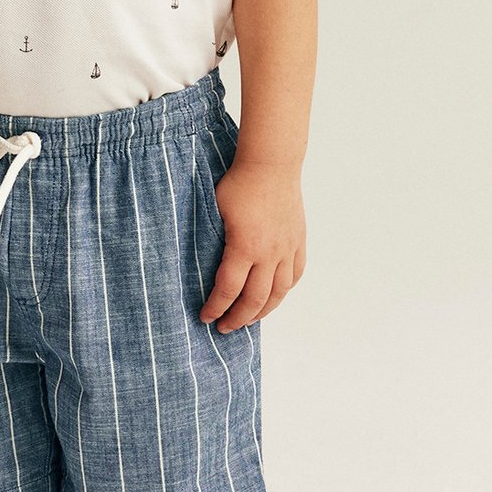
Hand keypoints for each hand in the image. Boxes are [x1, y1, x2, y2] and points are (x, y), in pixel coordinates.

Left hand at [198, 158, 305, 331]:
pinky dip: (284, 290)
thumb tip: (194, 262)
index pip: (228, 290)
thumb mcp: (213, 211)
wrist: (271, 164)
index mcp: (244, 247)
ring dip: (262, 311)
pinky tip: (274, 296)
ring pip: (279, 293)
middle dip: (237, 318)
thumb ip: (210, 240)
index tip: (205, 317)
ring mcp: (287, 249)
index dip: (215, 308)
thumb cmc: (237, 184)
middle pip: (254, 299)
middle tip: (223, 328)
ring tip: (249, 319)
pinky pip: (295, 275)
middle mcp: (269, 253)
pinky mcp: (298, 241)